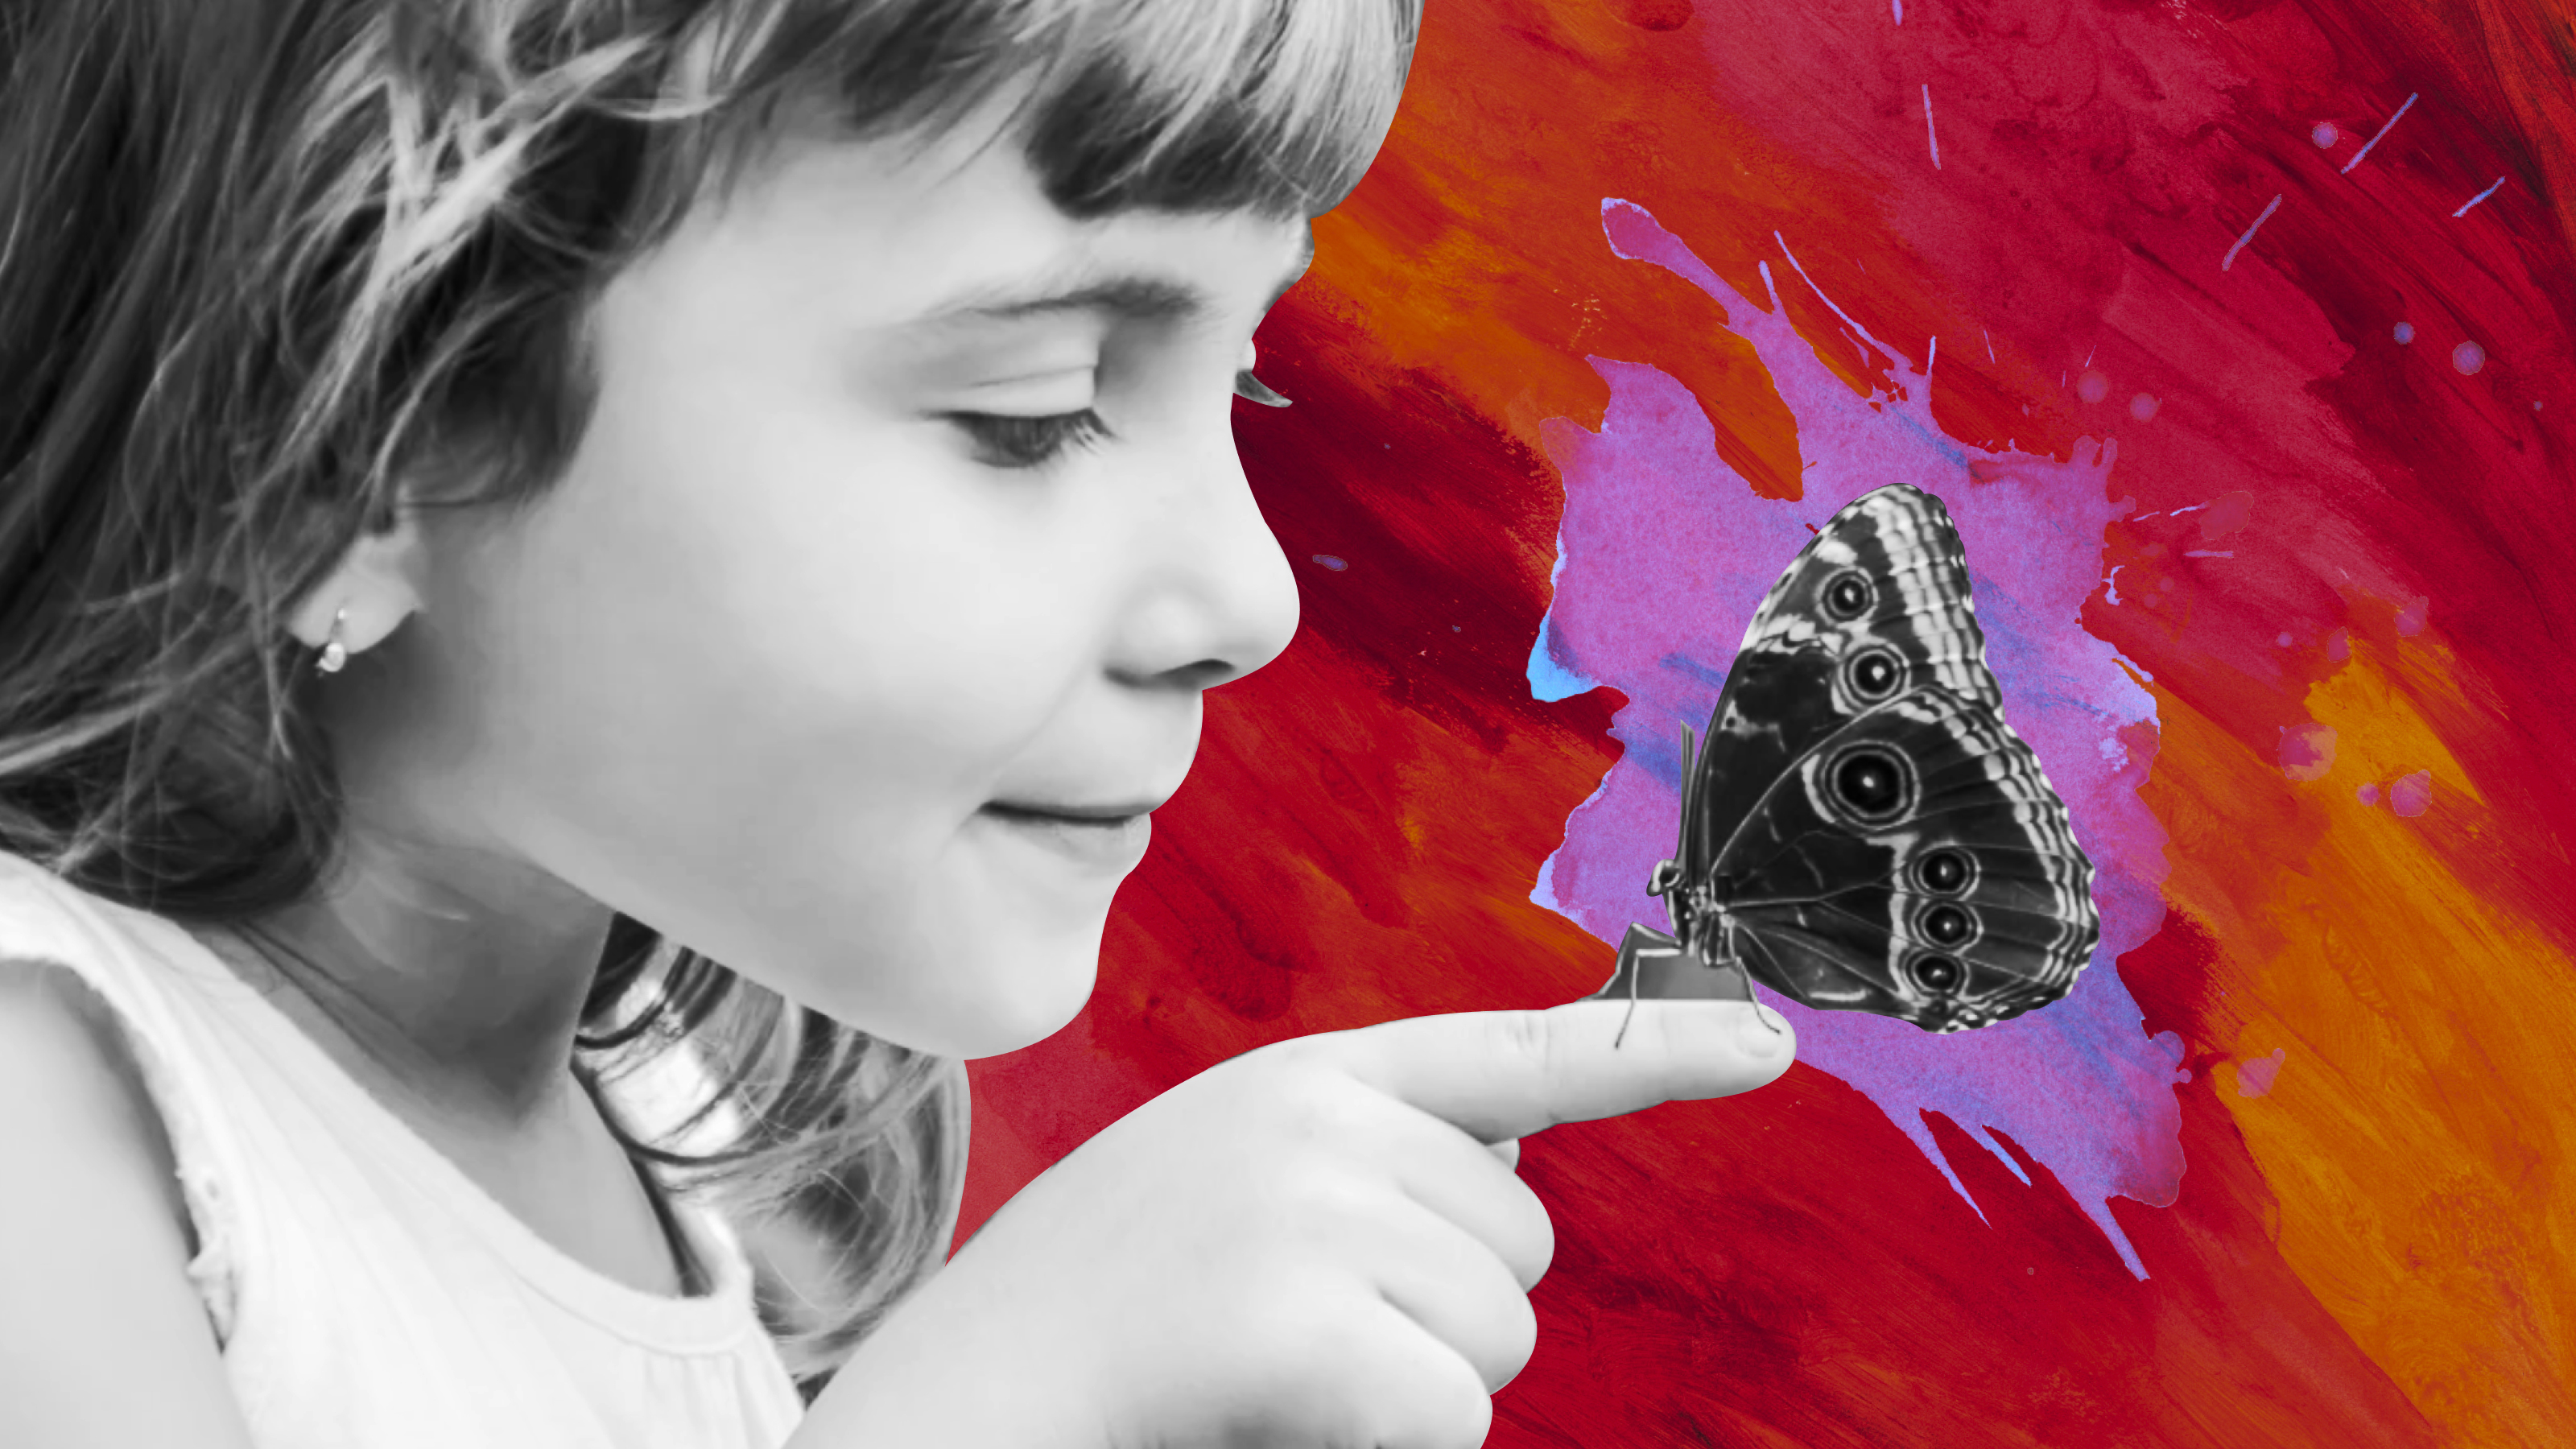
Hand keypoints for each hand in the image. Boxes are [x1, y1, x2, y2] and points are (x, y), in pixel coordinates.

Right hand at [803, 998, 1793, 1448]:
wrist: (972, 1395)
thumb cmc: (1107, 1317)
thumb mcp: (1229, 1182)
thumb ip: (1360, 1157)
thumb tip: (1509, 1176)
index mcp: (1305, 1081)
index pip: (1517, 1051)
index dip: (1659, 1048)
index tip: (1775, 1043)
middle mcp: (1319, 1118)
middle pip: (1521, 1242)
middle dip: (1443, 1313)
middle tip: (1293, 1333)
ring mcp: (1311, 1207)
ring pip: (1495, 1338)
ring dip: (1411, 1389)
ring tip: (1267, 1374)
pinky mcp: (1305, 1315)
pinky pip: (1448, 1417)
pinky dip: (1386, 1446)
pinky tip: (1275, 1417)